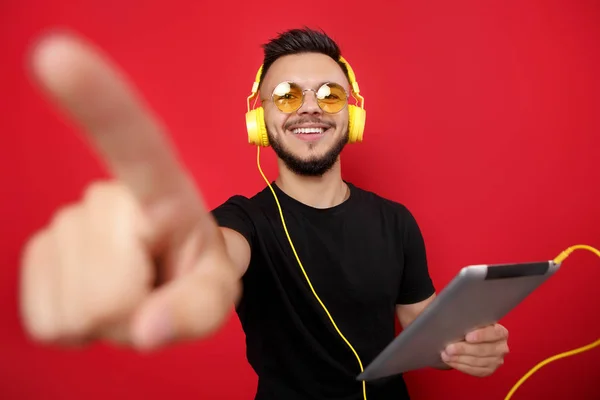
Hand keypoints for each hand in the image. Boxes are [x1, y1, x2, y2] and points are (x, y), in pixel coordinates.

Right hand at [19, 33, 239, 350]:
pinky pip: (48, 319)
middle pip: (107, 285)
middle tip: (153, 287)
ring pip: (78, 304)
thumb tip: (147, 329)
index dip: (97, 101)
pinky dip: (79, 327)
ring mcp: (65, 224)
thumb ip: (197, 309)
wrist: (167, 278)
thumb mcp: (217, 292)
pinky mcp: (36, 255)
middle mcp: (107, 198)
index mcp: (161, 191)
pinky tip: (101, 298)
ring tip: (133, 290)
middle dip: (135, 307)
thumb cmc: (197, 271)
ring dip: (110, 317)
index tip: (55, 55)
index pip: (132, 142)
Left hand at [440, 324, 509, 376]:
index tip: (467, 336)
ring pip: (477, 362)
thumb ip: (467, 317)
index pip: (494, 333)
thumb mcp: (472, 319)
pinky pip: (475, 371)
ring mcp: (496, 361)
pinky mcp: (489, 370)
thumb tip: (452, 312)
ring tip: (445, 355)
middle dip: (464, 349)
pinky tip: (451, 361)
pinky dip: (461, 366)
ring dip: (459, 359)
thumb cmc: (470, 326)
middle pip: (483, 350)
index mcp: (501, 332)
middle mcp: (501, 347)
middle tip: (448, 348)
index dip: (481, 335)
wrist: (472, 340)